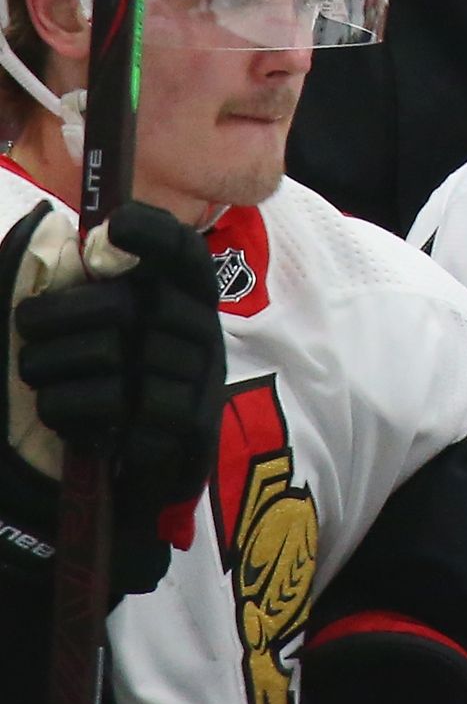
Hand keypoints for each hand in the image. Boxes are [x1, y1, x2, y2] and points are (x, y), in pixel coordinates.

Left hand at [6, 202, 225, 597]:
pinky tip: (62, 412)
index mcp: (189, 299)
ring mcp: (199, 379)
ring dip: (54, 367)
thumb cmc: (118, 387)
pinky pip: (118, 404)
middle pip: (125, 307)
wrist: (140, 476)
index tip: (111, 227)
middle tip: (27, 328)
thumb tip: (91, 238)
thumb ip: (104, 285)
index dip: (154, 233)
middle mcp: (202, 332)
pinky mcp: (187, 426)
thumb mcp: (114, 331)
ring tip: (38, 376)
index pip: (184, 252)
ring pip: (113, 356)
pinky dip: (71, 408)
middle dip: (59, 316)